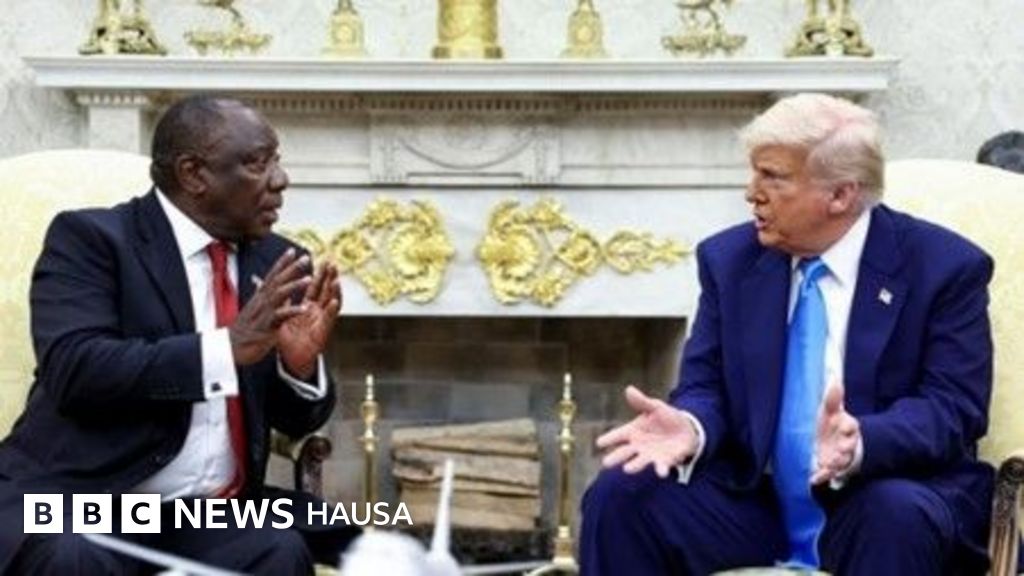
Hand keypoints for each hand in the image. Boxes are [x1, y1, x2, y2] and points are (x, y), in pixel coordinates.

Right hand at [229, 249, 311, 365]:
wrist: (230, 348)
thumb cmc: (244, 329)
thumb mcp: (254, 309)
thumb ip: (261, 296)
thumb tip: (261, 283)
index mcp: (260, 297)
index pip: (272, 276)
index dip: (282, 263)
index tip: (293, 251)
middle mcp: (262, 301)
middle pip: (277, 280)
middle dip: (292, 268)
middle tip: (306, 257)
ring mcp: (264, 313)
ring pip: (279, 295)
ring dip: (294, 285)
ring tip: (309, 278)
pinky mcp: (267, 326)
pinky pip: (280, 317)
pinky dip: (292, 311)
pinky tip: (304, 308)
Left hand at [278, 260, 341, 378]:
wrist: (291, 360)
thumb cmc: (288, 339)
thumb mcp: (281, 316)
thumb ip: (280, 300)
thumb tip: (268, 285)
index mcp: (308, 307)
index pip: (314, 287)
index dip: (318, 274)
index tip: (321, 260)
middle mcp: (317, 312)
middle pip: (325, 291)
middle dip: (329, 277)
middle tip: (332, 263)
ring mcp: (321, 322)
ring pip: (331, 304)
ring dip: (335, 292)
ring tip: (336, 280)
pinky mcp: (322, 333)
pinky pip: (328, 321)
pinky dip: (331, 311)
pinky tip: (334, 302)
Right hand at [596, 385, 698, 477]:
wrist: (687, 429)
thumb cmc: (666, 417)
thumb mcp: (655, 407)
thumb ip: (642, 401)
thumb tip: (629, 389)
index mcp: (633, 431)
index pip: (618, 435)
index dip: (609, 439)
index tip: (599, 443)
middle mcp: (638, 445)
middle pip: (624, 452)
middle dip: (615, 457)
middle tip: (605, 463)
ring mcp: (650, 455)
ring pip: (639, 462)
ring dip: (634, 466)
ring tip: (627, 469)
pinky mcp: (665, 462)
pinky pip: (662, 467)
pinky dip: (661, 470)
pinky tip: (661, 472)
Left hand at [811, 382, 860, 485]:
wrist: (828, 441)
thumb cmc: (830, 423)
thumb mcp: (831, 410)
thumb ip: (833, 398)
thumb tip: (834, 378)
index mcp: (847, 427)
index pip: (852, 427)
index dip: (849, 428)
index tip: (844, 426)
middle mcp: (844, 443)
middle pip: (848, 447)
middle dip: (845, 449)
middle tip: (839, 450)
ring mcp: (838, 457)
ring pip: (840, 461)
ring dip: (836, 463)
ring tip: (829, 463)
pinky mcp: (828, 467)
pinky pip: (826, 474)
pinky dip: (821, 476)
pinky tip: (813, 478)